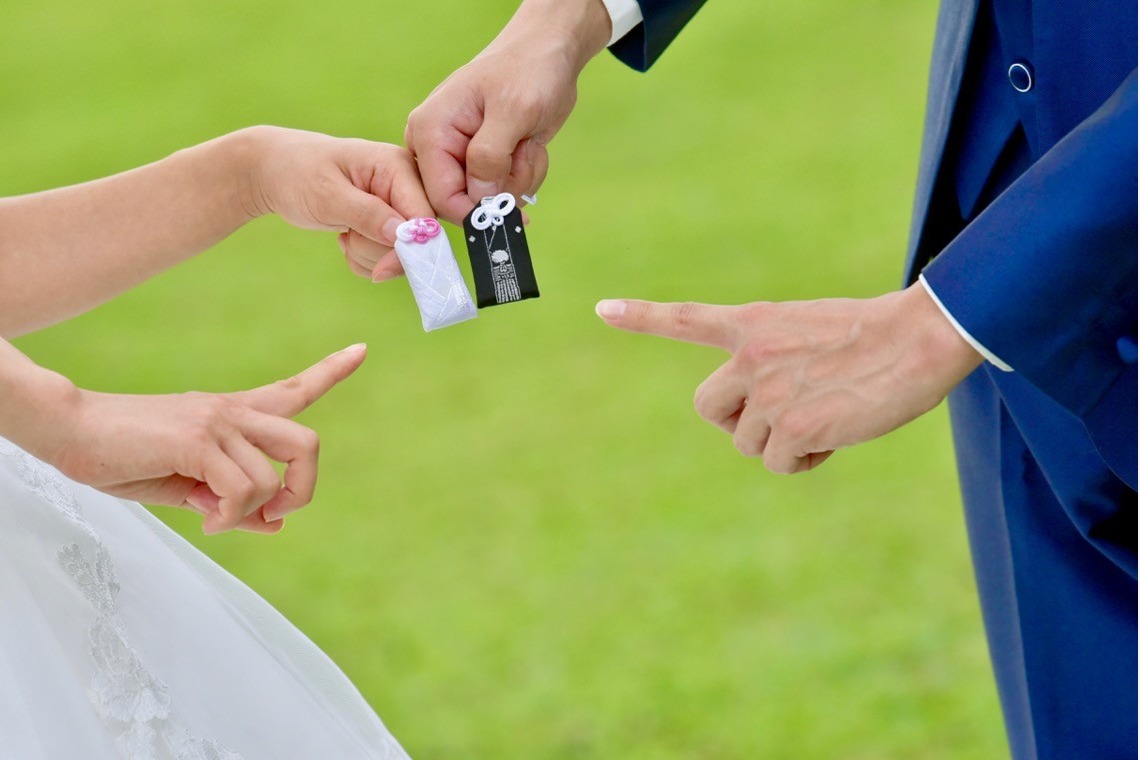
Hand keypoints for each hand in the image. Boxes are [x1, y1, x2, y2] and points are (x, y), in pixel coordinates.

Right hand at [42, 344, 366, 533]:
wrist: (66, 430)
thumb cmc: (119, 456)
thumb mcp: (185, 487)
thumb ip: (231, 502)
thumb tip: (276, 524)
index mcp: (231, 414)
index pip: (293, 389)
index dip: (331, 371)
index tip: (361, 350)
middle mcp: (232, 412)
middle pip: (306, 441)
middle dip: (304, 487)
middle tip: (275, 513)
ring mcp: (218, 422)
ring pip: (273, 476)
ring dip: (249, 512)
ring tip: (213, 519)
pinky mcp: (198, 440)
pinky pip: (243, 490)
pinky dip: (230, 517)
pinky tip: (204, 520)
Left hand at [242, 126, 433, 282]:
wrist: (278, 171)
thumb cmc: (297, 173)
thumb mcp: (327, 194)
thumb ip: (366, 214)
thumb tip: (403, 236)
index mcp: (397, 166)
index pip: (423, 218)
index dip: (408, 250)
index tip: (380, 270)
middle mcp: (407, 184)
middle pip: (415, 240)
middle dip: (379, 250)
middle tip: (348, 236)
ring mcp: (399, 203)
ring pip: (401, 253)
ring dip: (368, 255)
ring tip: (344, 232)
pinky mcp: (391, 221)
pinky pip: (389, 257)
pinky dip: (366, 258)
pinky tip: (348, 237)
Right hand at [405, 0, 611, 223]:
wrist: (547, 54)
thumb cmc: (528, 70)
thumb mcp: (513, 111)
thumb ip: (490, 156)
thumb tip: (478, 198)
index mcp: (431, 130)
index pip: (440, 196)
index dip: (474, 210)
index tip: (508, 205)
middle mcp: (438, 146)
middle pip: (464, 202)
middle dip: (502, 188)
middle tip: (522, 154)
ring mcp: (461, 155)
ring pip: (488, 200)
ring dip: (518, 179)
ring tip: (526, 143)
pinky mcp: (483, 161)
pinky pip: (503, 190)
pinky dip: (523, 174)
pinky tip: (527, 145)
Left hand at [596, 285, 983, 473]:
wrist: (921, 337)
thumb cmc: (878, 334)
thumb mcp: (811, 330)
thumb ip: (775, 359)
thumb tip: (769, 415)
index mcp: (755, 324)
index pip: (685, 318)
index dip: (641, 317)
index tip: (601, 310)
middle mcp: (750, 357)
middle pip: (707, 408)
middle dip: (733, 422)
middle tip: (774, 420)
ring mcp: (768, 394)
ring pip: (748, 442)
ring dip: (781, 443)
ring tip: (826, 420)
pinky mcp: (793, 429)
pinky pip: (780, 464)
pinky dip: (804, 462)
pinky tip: (835, 438)